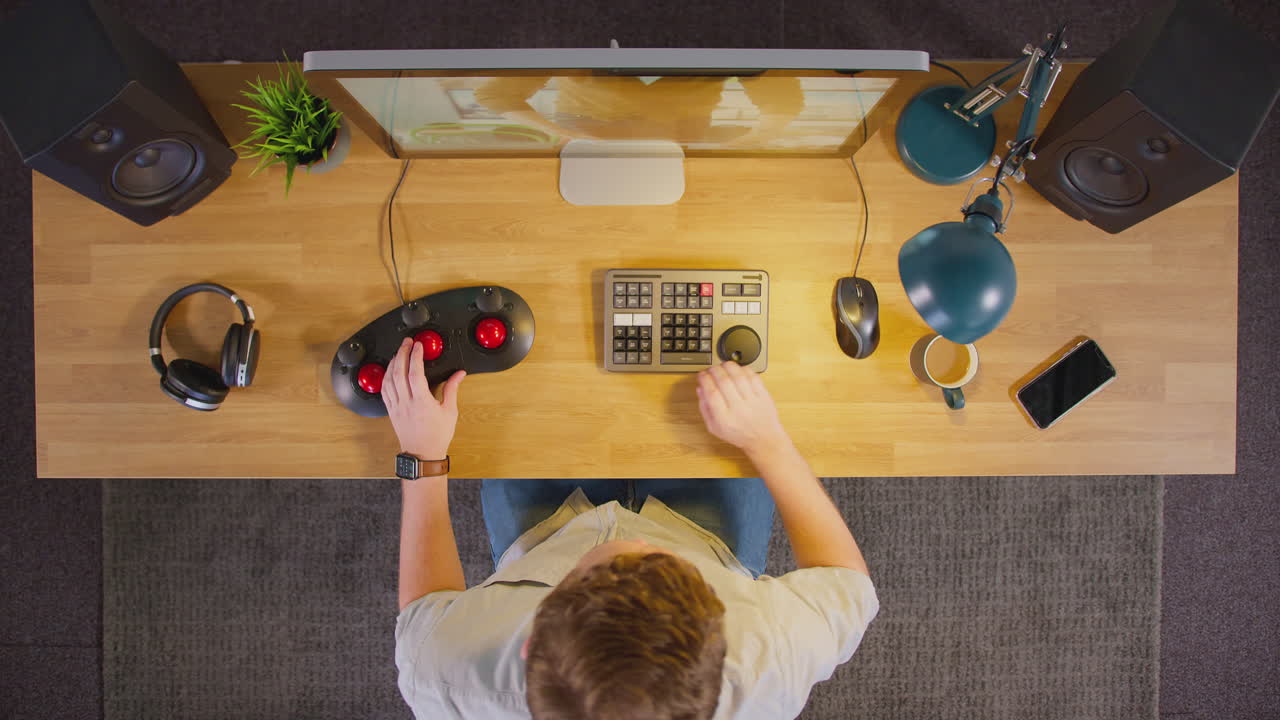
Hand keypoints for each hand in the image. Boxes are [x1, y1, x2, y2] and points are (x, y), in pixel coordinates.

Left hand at [381, 337, 464, 459]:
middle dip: (402, 353)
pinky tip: (390, 370)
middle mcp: (406, 403)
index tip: (419, 345)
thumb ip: (452, 389)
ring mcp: (396, 407)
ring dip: (393, 363)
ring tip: (399, 352)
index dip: (416, 356)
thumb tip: (459, 374)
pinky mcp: (391, 411)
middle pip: (399, 372)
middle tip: (407, 342)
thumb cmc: (437, 436)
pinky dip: (386, 377)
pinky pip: (384, 390)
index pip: (416, 373)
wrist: (422, 455)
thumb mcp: (450, 412)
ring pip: (388, 380)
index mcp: (422, 402)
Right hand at [695, 361, 791, 459]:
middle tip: (711, 370)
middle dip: (714, 370)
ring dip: (728, 366)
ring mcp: (752, 401)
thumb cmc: (739, 434)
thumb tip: (700, 389)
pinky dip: (743, 369)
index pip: (711, 392)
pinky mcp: (763, 395)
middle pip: (724, 381)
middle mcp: (739, 409)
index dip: (704, 380)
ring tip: (723, 366)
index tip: (701, 375)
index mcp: (724, 419)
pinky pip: (753, 376)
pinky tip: (738, 370)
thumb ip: (705, 409)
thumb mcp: (715, 428)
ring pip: (738, 376)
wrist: (764, 439)